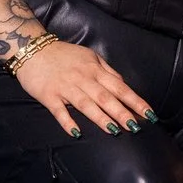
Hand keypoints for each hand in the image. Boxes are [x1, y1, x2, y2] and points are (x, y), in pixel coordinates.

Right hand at [13, 39, 156, 137]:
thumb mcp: (91, 57)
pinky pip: (59, 110)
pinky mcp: (48, 95)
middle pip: (106, 97)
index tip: (149, 114)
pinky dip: (67, 121)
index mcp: (96, 70)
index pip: (121, 88)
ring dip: (100, 118)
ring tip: (114, 130)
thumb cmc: (65, 55)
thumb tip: (123, 84)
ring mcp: (65, 88)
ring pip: (86, 104)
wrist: (33, 49)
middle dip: (122, 112)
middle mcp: (84, 79)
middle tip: (136, 127)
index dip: (135, 101)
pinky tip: (77, 132)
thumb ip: (107, 71)